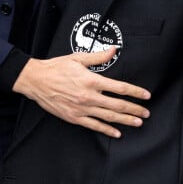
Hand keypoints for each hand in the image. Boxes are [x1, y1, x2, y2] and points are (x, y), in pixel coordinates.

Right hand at [13, 50, 150, 138]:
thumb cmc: (56, 67)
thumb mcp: (78, 58)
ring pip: (108, 117)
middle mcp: (89, 96)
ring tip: (137, 123)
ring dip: (125, 121)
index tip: (146, 95)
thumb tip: (114, 50)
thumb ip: (98, 56)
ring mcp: (81, 109)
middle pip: (117, 105)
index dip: (135, 92)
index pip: (120, 88)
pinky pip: (94, 125)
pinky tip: (116, 133)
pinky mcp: (74, 117)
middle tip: (146, 113)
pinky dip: (106, 130)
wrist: (36, 80)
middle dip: (134, 110)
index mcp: (91, 80)